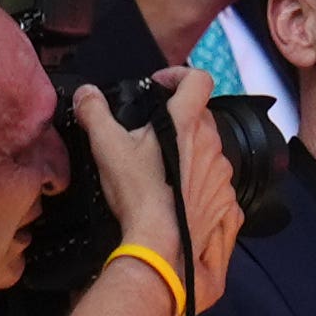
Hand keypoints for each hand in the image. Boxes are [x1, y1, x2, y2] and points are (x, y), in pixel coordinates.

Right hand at [77, 70, 243, 313]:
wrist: (161, 241)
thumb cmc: (136, 191)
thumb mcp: (107, 147)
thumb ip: (95, 114)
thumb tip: (87, 92)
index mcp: (187, 123)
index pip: (199, 79)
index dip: (181, 74)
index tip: (161, 84)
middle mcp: (213, 142)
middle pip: (201, 116)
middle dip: (178, 118)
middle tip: (150, 133)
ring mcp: (224, 171)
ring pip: (209, 149)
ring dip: (189, 151)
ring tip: (161, 168)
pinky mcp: (228, 197)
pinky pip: (215, 179)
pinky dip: (199, 179)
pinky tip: (176, 192)